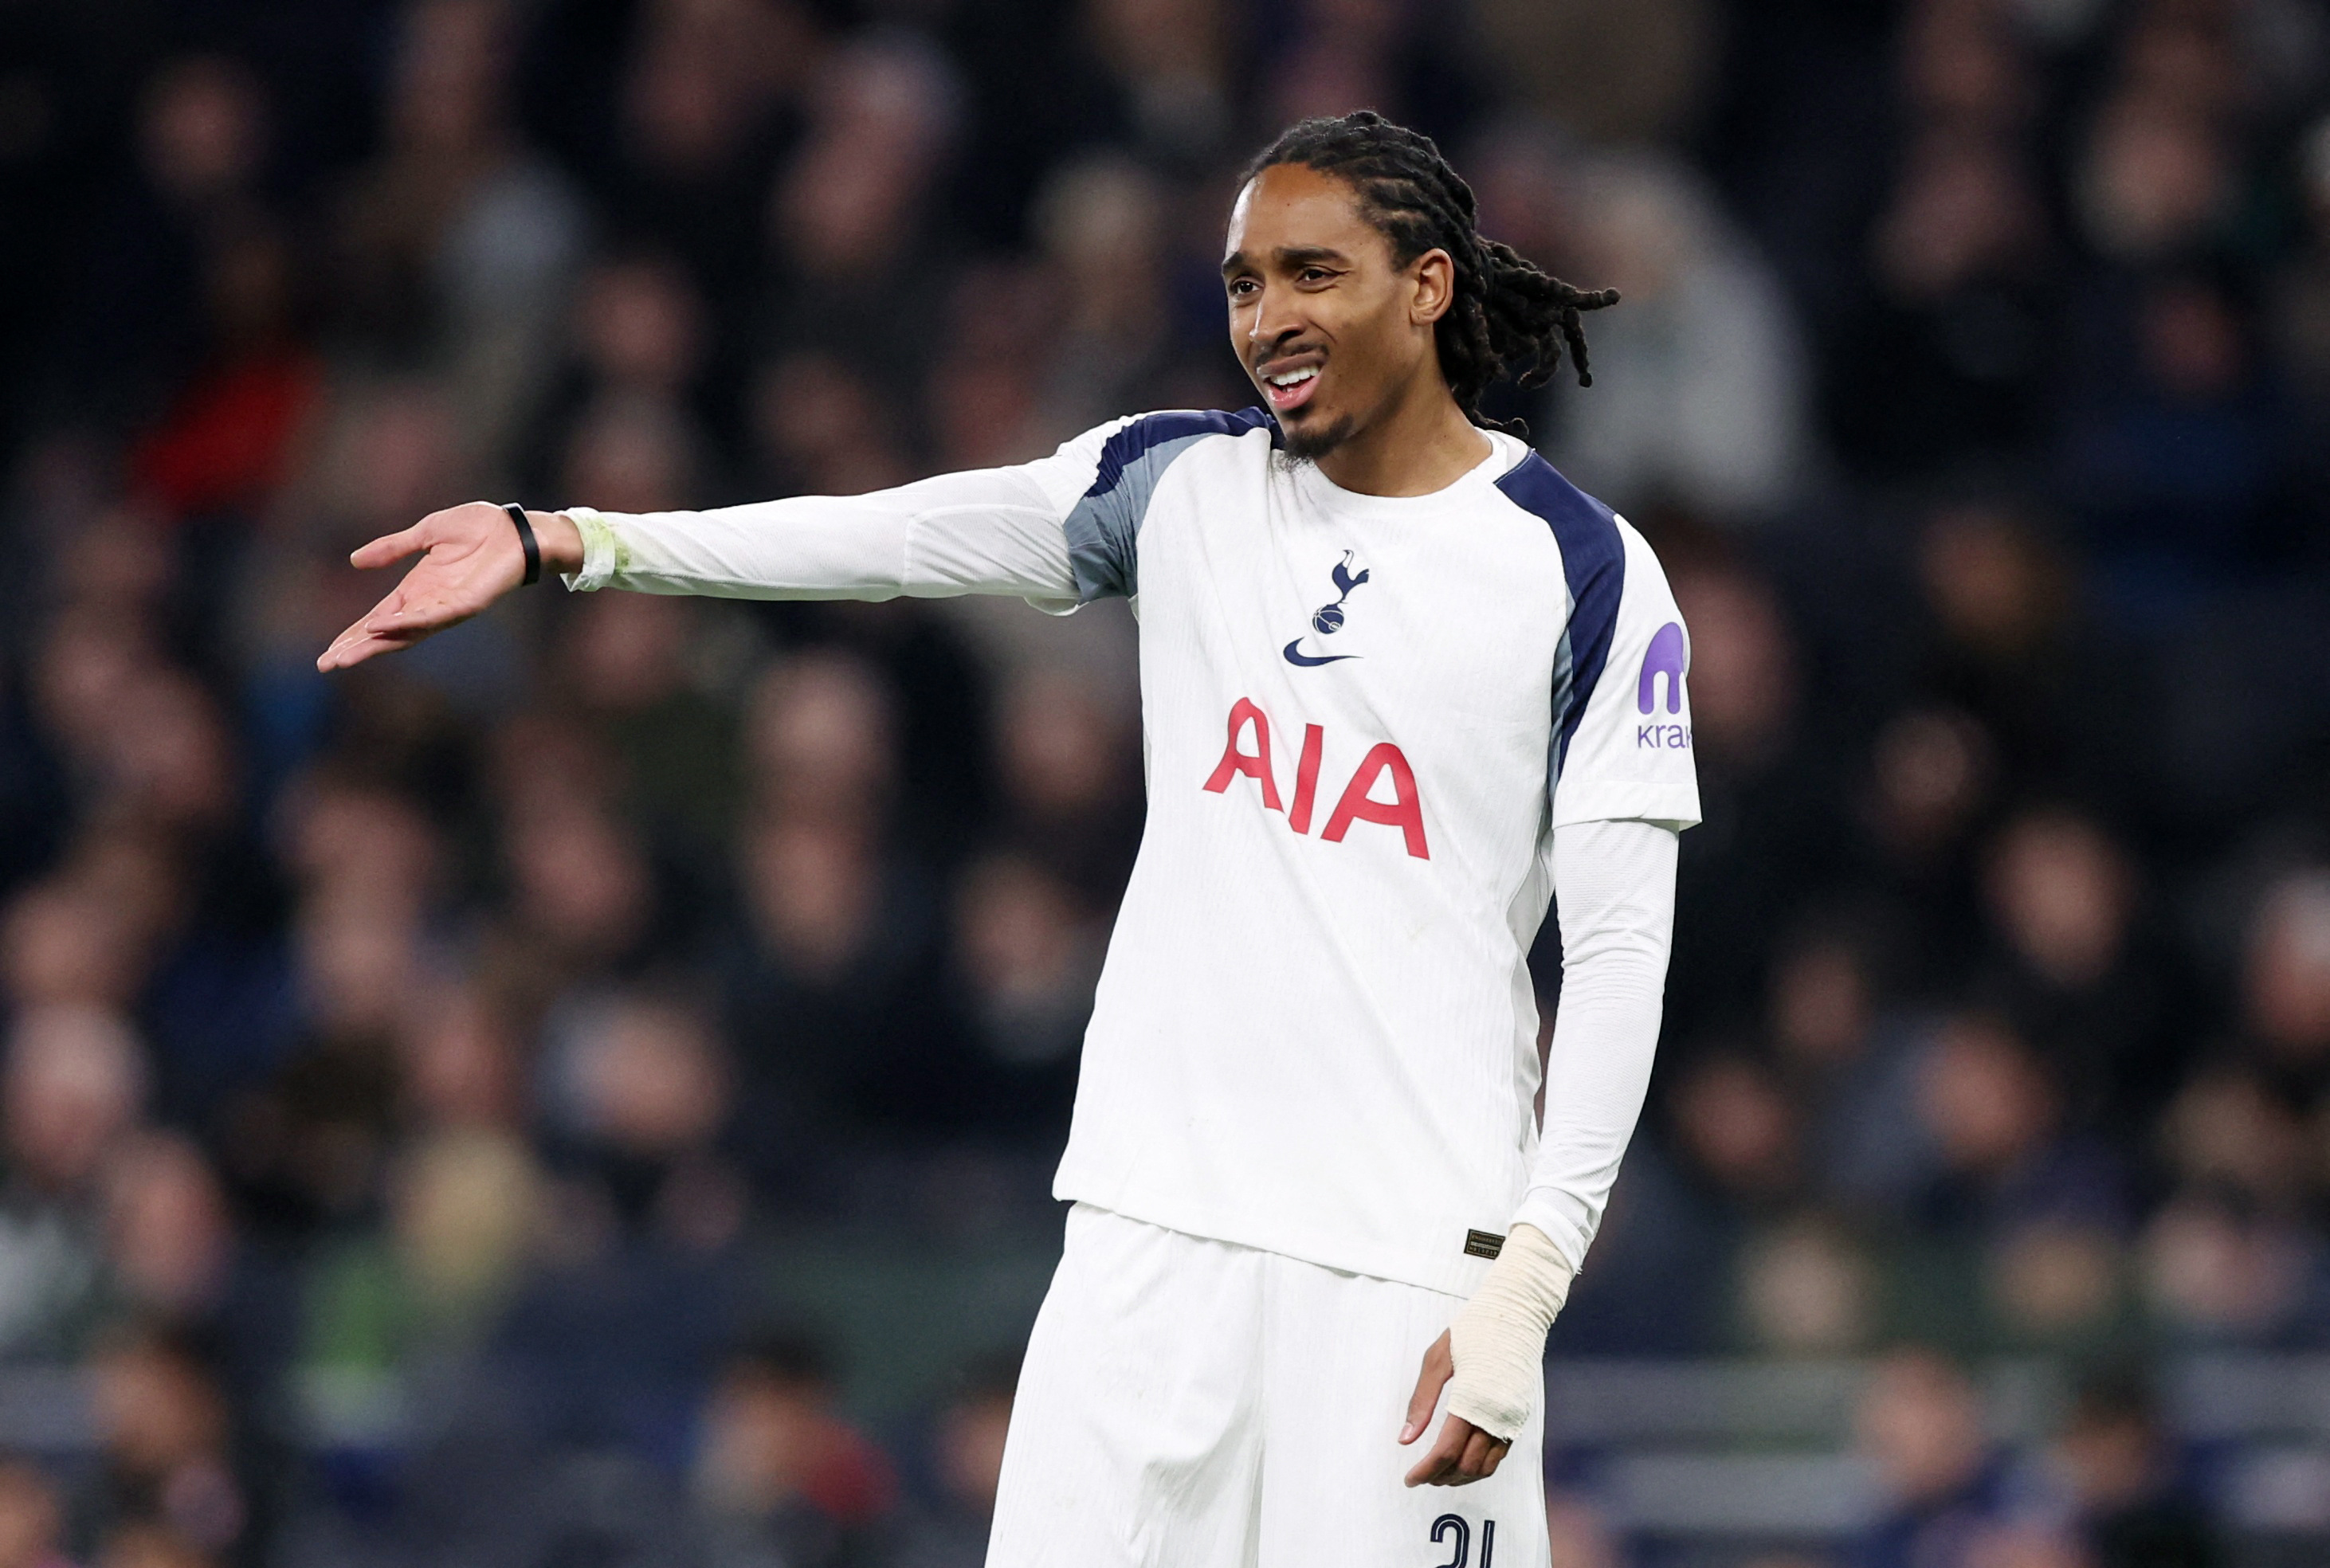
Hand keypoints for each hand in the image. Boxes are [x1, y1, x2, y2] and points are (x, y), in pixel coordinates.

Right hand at [317, 503, 580, 672]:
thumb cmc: (478, 528)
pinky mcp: (467, 603)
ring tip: (345, 656)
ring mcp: (448, 607)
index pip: (379, 617)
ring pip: (406, 633)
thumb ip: (392, 548)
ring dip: (375, 644)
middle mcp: (429, 603)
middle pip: (387, 633)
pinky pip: (431, 617)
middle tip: (327, 664)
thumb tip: (354, 561)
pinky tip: (381, 627)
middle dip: (358, 648)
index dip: (355, 633)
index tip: (330, 650)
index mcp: (418, 589)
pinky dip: (405, 623)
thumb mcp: (425, 534)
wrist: (514, 527)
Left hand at [1398, 1330, 1509, 1486]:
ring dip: (1461, 1477)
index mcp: (1473, 1401)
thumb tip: (1405, 1438)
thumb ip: (1421, 1401)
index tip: (1409, 1478)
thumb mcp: (1437, 1359)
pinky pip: (1499, 1455)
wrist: (1516, 1314)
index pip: (1447, 1451)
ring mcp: (1511, 1419)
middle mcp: (1497, 1416)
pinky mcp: (1519, 1417)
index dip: (1425, 1470)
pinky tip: (1462, 1460)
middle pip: (1467, 1466)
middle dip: (1441, 1477)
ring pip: (1486, 1467)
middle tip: (1420, 1476)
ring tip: (1438, 1473)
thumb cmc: (1473, 1331)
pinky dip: (1479, 1466)